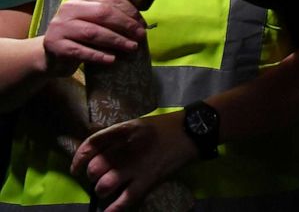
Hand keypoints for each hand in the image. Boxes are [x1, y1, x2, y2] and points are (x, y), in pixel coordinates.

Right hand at [42, 0, 144, 76]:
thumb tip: (140, 21)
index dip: (128, 10)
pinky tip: (112, 59)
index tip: (142, 23)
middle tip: (141, 35)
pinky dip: (99, 55)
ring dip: (116, 40)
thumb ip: (111, 14)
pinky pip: (81, 51)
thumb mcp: (93, 19)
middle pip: (102, 13)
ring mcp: (60, 26)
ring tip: (132, 47)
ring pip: (93, 32)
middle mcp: (68, 8)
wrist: (52, 55)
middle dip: (125, 24)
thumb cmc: (80, 35)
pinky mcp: (55, 45)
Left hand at [71, 113, 196, 211]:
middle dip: (93, 176)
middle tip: (99, 177)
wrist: (192, 131)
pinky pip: (125, 200)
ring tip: (108, 189)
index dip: (79, 158)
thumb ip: (118, 135)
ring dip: (103, 190)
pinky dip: (114, 209)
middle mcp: (126, 148)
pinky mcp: (148, 180)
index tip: (76, 168)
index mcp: (123, 130)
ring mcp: (137, 165)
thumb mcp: (138, 124)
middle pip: (95, 168)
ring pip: (105, 185)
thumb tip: (97, 152)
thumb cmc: (165, 127)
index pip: (91, 144)